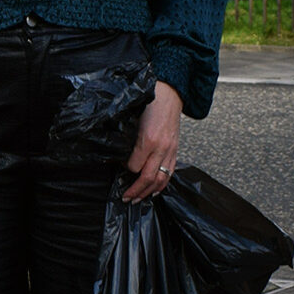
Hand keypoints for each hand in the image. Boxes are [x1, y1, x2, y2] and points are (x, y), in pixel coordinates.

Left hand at [123, 82, 183, 201]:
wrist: (169, 94)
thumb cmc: (149, 103)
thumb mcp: (133, 120)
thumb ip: (128, 139)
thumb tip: (119, 156)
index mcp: (148, 140)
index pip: (134, 166)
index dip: (124, 169)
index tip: (117, 167)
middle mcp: (161, 148)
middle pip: (148, 178)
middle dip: (135, 191)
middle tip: (125, 198)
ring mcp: (170, 150)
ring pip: (161, 180)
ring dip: (148, 192)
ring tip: (138, 199)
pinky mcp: (176, 151)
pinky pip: (170, 173)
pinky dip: (162, 185)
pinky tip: (155, 192)